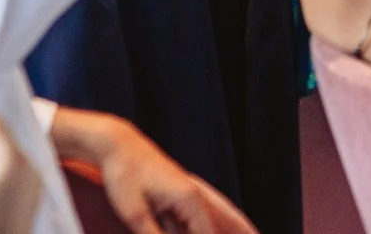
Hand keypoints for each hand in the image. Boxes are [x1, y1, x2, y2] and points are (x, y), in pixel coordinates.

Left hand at [55, 109, 257, 233]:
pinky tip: (219, 225)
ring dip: (235, 225)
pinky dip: (217, 220)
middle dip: (242, 231)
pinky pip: (205, 211)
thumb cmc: (124, 177)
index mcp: (190, 199)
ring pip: (219, 214)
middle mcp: (195, 194)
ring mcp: (189, 191)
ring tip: (253, 233)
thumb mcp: (135, 215)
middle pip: (226, 221)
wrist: (116, 145)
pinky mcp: (179, 191)